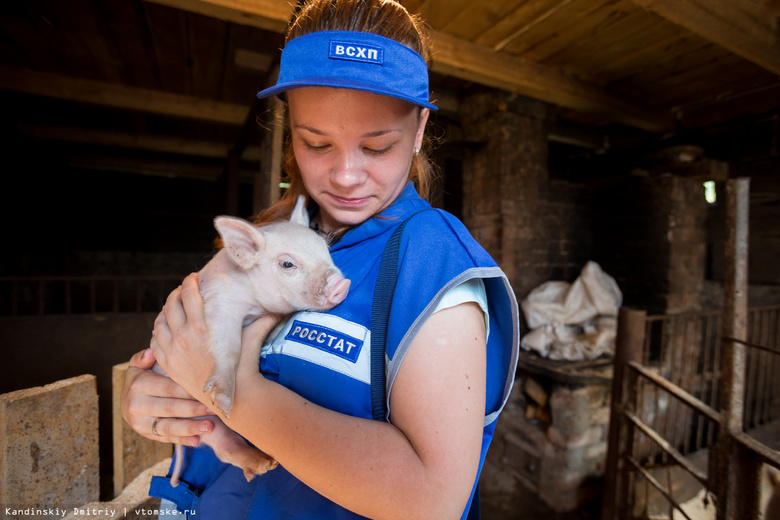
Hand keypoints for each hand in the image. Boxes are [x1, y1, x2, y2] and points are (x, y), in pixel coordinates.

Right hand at [120, 347, 215, 445]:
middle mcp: (136, 405)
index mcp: (138, 384)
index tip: (208, 391)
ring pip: (167, 427)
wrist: (127, 399)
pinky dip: (182, 440)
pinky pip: (165, 438)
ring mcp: (140, 423)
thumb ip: (144, 357)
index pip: (168, 387)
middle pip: (170, 407)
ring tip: (210, 426)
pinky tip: (197, 440)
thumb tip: (151, 351)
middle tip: (215, 408)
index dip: (188, 390)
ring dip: (190, 427)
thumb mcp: (139, 364)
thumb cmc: (141, 377)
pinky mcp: (145, 434)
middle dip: (194, 408)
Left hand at [150, 272, 282, 414]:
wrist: (232, 397)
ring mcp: (172, 352)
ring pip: (159, 323)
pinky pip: (154, 343)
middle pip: (170, 306)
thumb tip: (283, 307)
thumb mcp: (250, 339)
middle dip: (175, 294)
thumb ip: (264, 320)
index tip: (193, 278)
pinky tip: (165, 329)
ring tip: (172, 307)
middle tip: (181, 290)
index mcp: (200, 326)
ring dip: (164, 311)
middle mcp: (182, 338)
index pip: (188, 295)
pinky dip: (157, 332)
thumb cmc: (243, 367)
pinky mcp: (168, 365)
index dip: (189, 283)